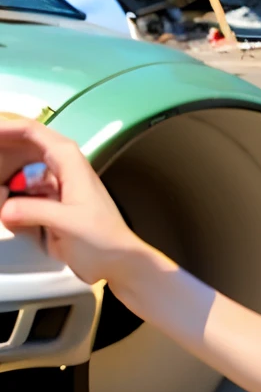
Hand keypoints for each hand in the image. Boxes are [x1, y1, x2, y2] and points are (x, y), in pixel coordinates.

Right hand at [0, 122, 141, 287]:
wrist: (118, 262)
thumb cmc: (104, 238)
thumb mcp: (67, 222)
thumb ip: (33, 212)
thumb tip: (4, 209)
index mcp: (68, 160)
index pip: (31, 131)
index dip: (5, 129)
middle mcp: (59, 168)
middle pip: (20, 150)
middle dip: (1, 158)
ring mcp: (52, 187)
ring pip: (17, 175)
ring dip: (5, 184)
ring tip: (1, 197)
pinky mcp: (47, 206)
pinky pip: (20, 197)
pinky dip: (10, 203)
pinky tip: (9, 214)